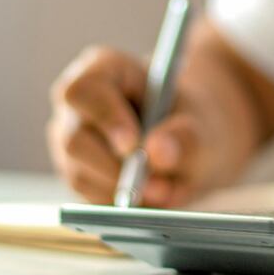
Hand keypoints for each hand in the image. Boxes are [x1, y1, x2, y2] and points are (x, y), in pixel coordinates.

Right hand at [46, 45, 218, 206]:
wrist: (192, 145)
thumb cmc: (192, 122)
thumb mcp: (202, 125)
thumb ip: (185, 137)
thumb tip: (155, 152)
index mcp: (103, 70)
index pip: (84, 90)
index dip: (105, 118)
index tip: (133, 145)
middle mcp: (77, 106)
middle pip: (74, 139)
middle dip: (116, 168)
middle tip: (158, 186)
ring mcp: (71, 141)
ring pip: (79, 174)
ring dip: (122, 190)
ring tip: (165, 191)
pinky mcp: (77, 175)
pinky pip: (87, 198)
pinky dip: (119, 204)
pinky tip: (150, 197)